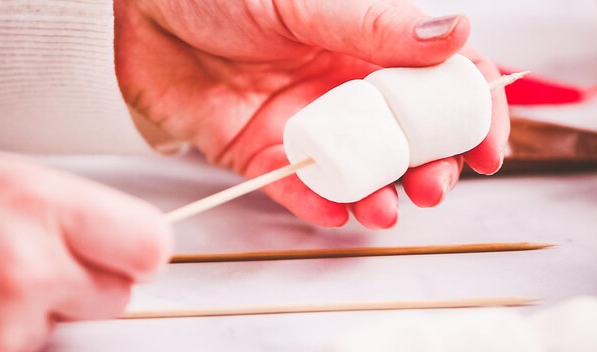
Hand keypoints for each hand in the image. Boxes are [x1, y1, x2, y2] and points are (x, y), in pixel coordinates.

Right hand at [0, 154, 170, 351]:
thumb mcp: (22, 184)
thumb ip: (89, 220)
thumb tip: (142, 254)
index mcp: (43, 205)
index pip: (151, 248)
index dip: (138, 252)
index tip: (120, 249)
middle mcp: (25, 266)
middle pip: (118, 298)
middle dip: (87, 285)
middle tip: (34, 259)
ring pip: (69, 330)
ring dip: (42, 313)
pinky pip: (28, 348)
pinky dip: (8, 334)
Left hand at [114, 0, 508, 228]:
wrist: (143, 5)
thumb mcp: (303, 1)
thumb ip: (374, 25)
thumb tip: (453, 34)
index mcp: (363, 48)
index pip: (436, 84)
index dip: (470, 115)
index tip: (489, 146)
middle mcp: (339, 90)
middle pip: (403, 139)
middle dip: (428, 168)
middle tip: (434, 186)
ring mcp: (301, 125)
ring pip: (354, 171)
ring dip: (377, 194)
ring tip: (385, 207)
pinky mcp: (257, 152)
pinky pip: (293, 187)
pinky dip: (316, 204)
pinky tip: (337, 213)